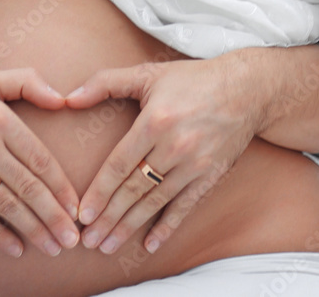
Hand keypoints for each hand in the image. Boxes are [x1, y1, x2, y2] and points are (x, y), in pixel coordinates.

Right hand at [0, 69, 80, 257]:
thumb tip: (62, 98)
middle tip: (73, 238)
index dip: (61, 185)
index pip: (39, 157)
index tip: (76, 205)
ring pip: (7, 205)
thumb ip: (26, 82)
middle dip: (54, 215)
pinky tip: (17, 248)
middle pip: (28, 186)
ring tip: (54, 246)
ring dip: (34, 229)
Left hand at [64, 56, 263, 255]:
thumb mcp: (148, 73)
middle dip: (109, 218)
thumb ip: (105, 82)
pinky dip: (167, 226)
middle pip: (134, 189)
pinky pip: (184, 206)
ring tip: (108, 246)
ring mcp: (194, 164)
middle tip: (88, 240)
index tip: (82, 213)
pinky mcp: (210, 175)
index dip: (99, 192)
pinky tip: (150, 243)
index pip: (119, 165)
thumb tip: (69, 98)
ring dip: (130, 226)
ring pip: (155, 201)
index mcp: (155, 121)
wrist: (248, 89)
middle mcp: (174, 146)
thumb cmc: (192, 79)